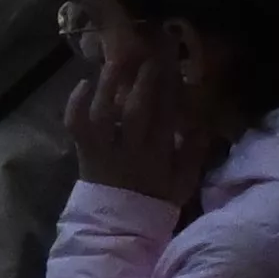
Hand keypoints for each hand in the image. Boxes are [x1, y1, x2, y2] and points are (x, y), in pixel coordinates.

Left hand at [70, 41, 218, 203]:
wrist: (119, 226)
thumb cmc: (155, 199)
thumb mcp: (184, 180)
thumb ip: (195, 151)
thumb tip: (202, 120)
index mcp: (160, 154)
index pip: (168, 115)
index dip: (171, 87)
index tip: (176, 62)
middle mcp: (132, 149)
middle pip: (138, 109)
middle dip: (145, 79)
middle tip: (151, 51)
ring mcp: (104, 149)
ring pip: (104, 112)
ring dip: (111, 83)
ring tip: (119, 58)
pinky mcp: (83, 151)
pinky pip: (76, 125)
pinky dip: (76, 103)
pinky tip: (83, 82)